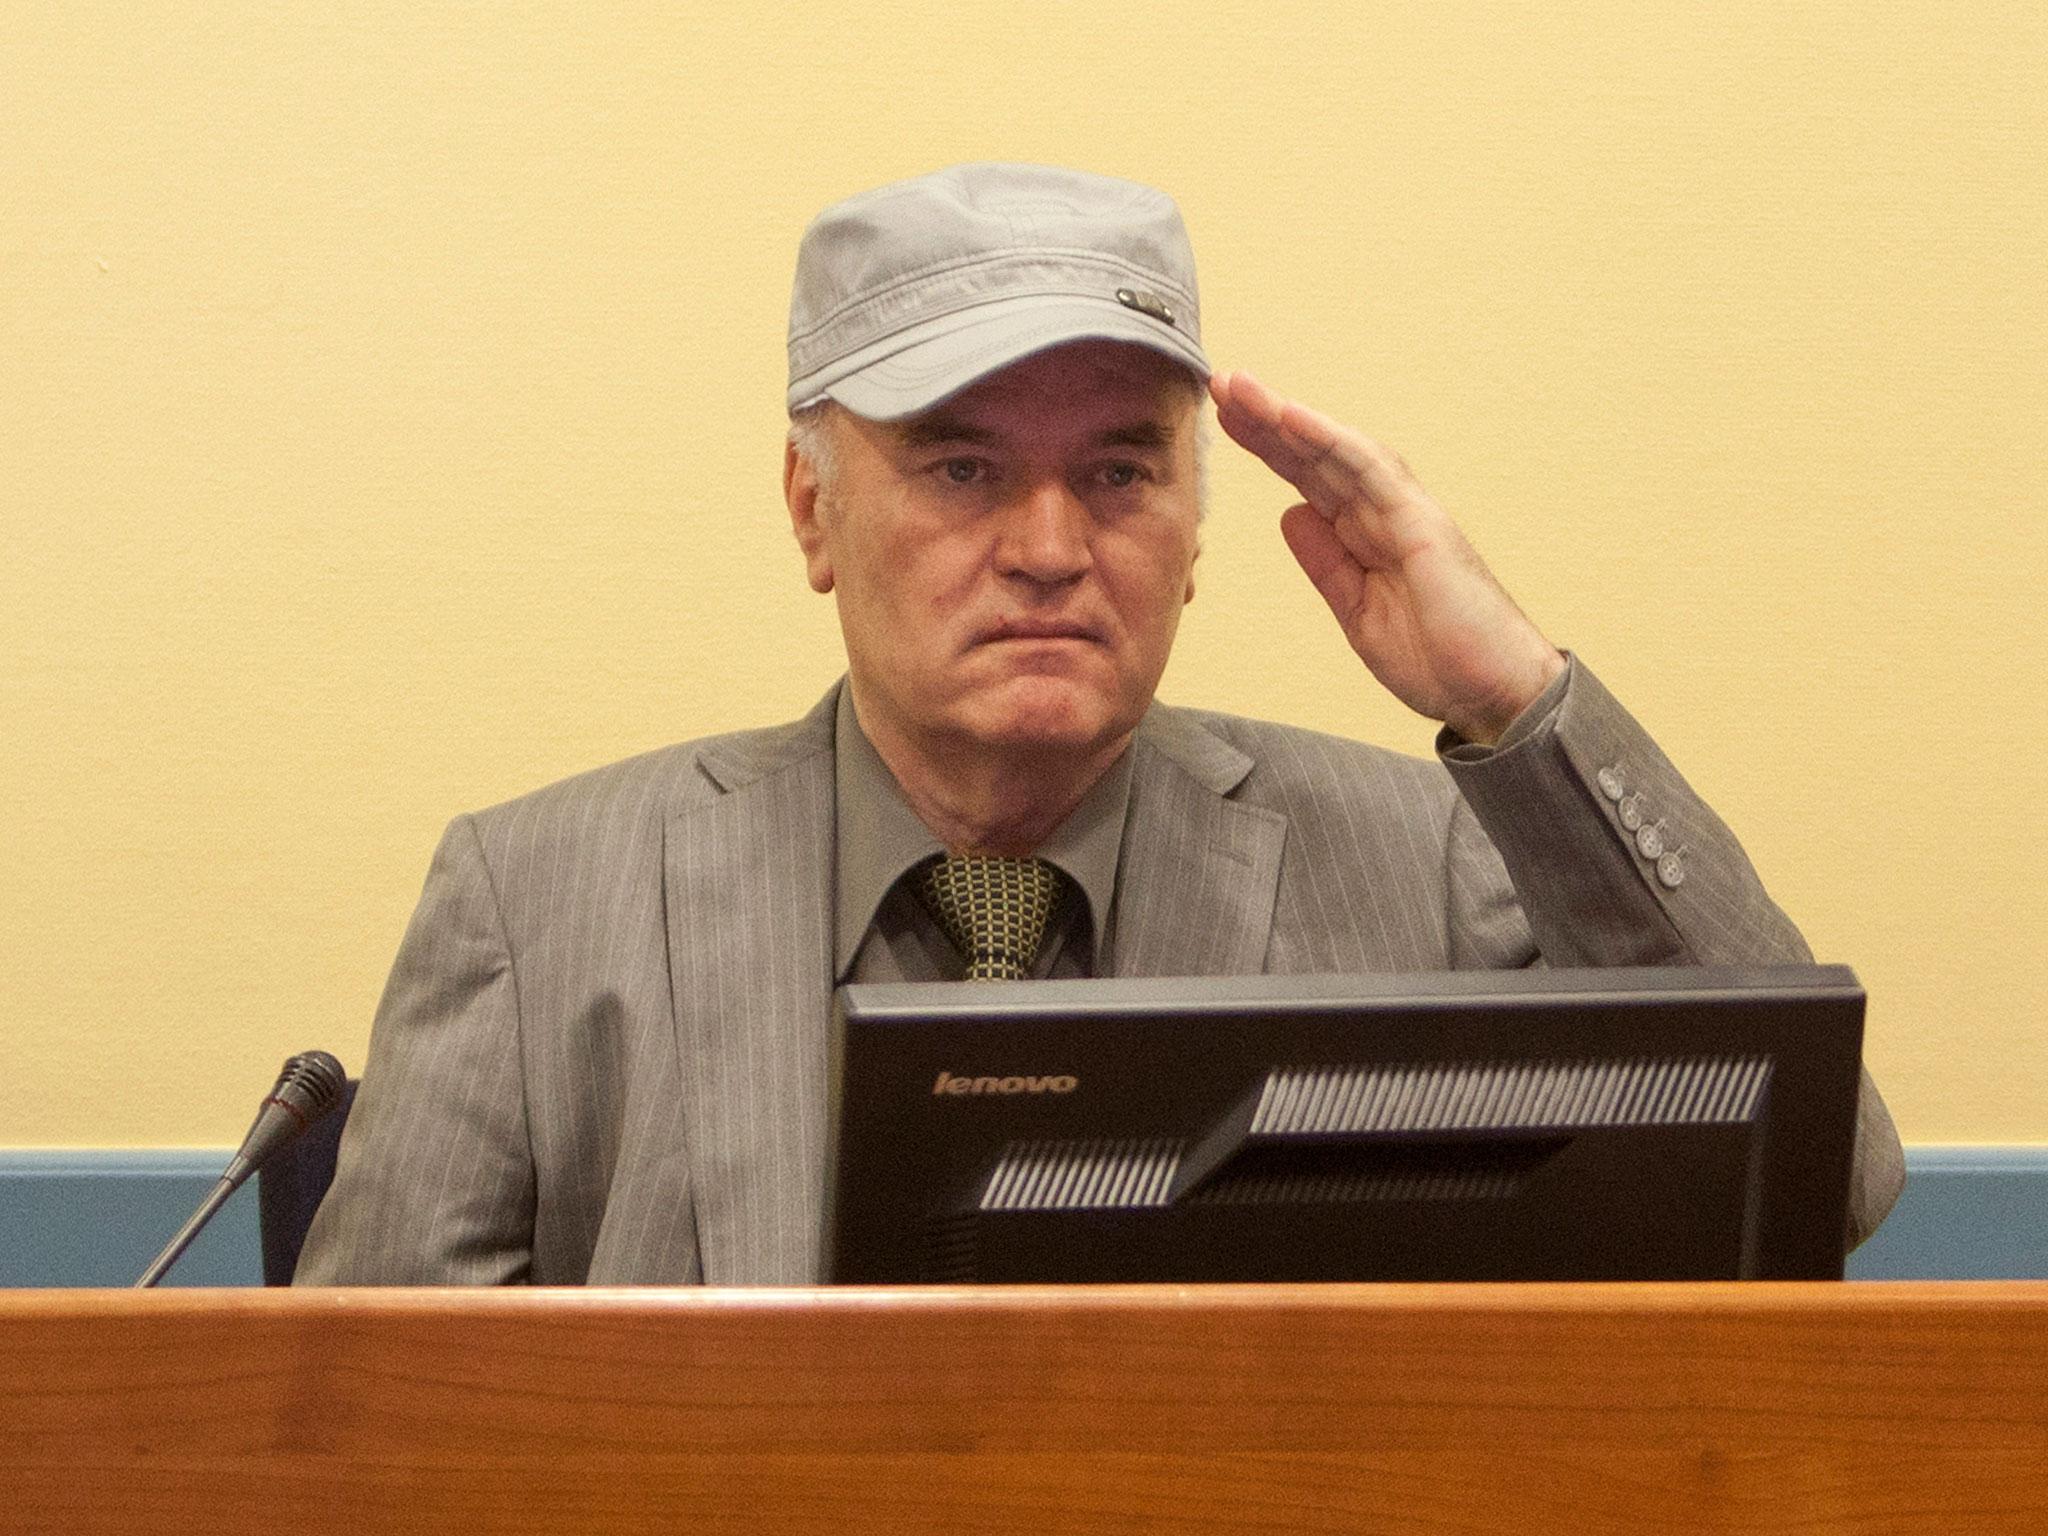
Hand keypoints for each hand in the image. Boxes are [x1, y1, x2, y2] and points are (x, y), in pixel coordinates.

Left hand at [1210, 368, 1564, 745]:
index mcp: (1367, 535)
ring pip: (1338, 451)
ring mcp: (1405, 513)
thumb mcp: (1358, 613)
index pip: (1310, 479)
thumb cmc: (1440, 658)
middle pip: (1317, 456)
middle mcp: (1385, 513)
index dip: (1269, 448)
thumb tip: (1290, 516)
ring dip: (1288, 417)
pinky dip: (1329, 441)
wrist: (1497, 694)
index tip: (1226, 419)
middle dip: (1267, 421)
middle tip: (1220, 382)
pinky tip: (1290, 417)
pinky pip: (1370, 473)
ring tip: (1241, 388)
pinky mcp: (1422, 524)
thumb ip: (1326, 564)